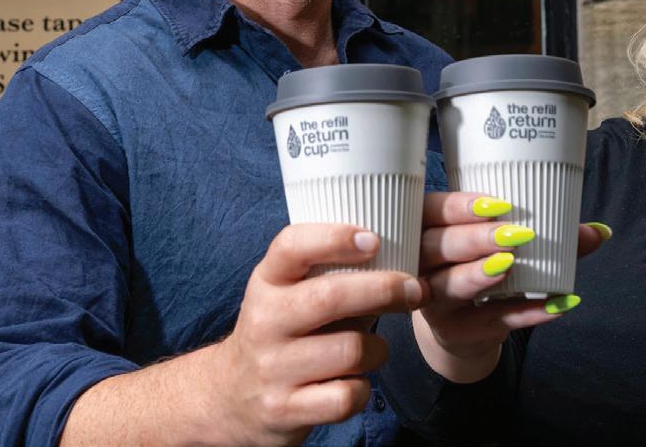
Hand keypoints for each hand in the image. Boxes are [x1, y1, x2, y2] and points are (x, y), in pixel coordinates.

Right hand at [209, 223, 424, 445]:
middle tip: (415, 290)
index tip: (374, 239)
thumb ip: (330, 273)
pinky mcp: (284, 409)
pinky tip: (355, 382)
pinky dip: (363, 390)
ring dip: (378, 349)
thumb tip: (401, 255)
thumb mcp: (288, 293)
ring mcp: (271, 368)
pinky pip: (346, 397)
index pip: (291, 246)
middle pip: (330, 297)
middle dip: (384, 291)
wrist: (229, 396)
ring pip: (350, 351)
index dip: (334, 237)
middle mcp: (264, 321)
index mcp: (266, 282)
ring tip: (376, 349)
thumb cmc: (283, 332)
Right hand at [411, 192, 608, 382]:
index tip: (497, 203)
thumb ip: (547, 238)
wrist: (461, 328)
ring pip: (449, 286)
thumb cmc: (481, 268)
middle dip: (474, 238)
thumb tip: (599, 231)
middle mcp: (423, 264)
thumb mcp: (501, 247)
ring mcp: (435, 301)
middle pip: (436, 246)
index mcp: (428, 228)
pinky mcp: (454, 332)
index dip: (457, 206)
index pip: (431, 210)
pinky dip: (524, 314)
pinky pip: (490, 322)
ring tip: (509, 266)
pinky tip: (556, 305)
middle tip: (513, 234)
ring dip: (479, 275)